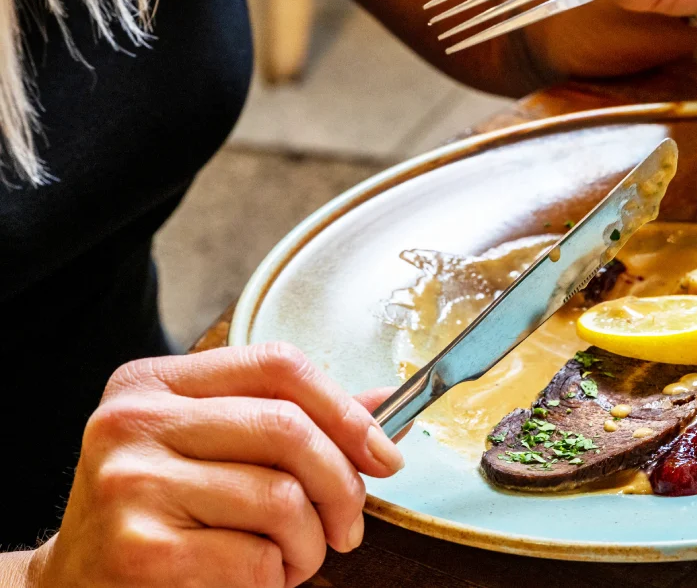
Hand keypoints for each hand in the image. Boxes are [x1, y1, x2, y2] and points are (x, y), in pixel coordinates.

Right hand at [29, 344, 403, 587]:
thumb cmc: (161, 514)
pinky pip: (256, 560)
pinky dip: (276, 579)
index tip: (383, 455)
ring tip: (293, 559)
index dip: (346, 409)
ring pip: (281, 499)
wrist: (77, 585)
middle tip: (348, 525)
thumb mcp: (214, 450)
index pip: (278, 364)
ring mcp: (131, 484)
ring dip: (310, 544)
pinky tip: (257, 581)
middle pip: (289, 429)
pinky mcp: (140, 551)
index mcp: (155, 383)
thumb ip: (293, 422)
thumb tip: (386, 406)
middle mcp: (134, 423)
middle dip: (342, 486)